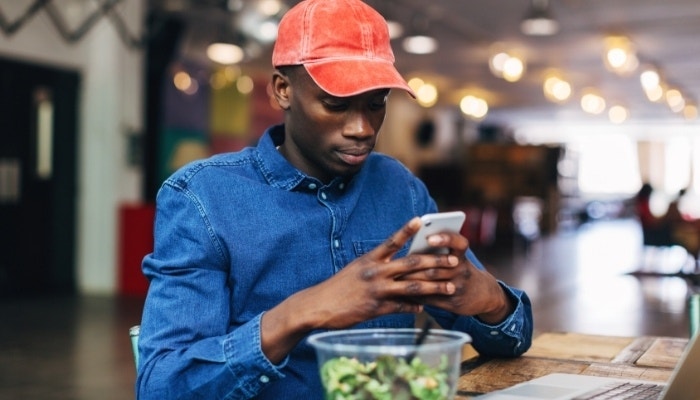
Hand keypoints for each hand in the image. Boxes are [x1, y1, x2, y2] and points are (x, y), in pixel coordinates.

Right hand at [296, 216, 461, 328]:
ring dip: (435, 287)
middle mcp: (376, 272)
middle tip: (454, 260)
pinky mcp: (378, 308)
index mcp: (370, 259)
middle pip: (411, 263)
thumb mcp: (356, 271)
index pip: (392, 241)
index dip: (407, 230)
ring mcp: (378, 290)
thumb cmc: (337, 288)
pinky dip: (415, 306)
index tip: (421, 220)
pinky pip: (402, 307)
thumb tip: (394, 268)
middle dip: (436, 261)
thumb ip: (377, 267)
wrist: (319, 306)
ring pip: (413, 286)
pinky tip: (424, 307)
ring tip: (450, 287)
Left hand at [400, 231, 513, 324]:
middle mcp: (462, 271)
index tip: (429, 237)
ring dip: (412, 279)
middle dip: (416, 264)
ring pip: (431, 283)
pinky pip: (431, 299)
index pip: (458, 243)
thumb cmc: (462, 270)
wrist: (485, 295)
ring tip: (397, 277)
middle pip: (437, 265)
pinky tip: (404, 293)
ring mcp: (458, 288)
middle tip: (398, 262)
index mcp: (462, 256)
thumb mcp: (459, 258)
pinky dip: (416, 295)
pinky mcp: (453, 304)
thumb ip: (441, 252)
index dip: (445, 239)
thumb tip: (412, 249)